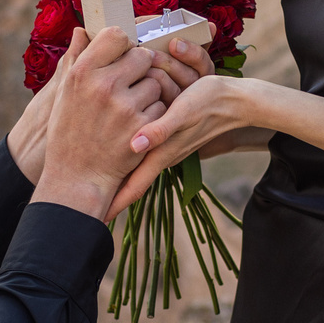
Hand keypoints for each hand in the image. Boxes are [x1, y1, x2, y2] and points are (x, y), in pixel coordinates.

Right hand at [12, 33, 209, 180]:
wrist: (77, 177)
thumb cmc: (68, 133)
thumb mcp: (63, 94)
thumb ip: (76, 59)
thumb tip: (82, 30)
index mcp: (82, 73)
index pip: (115, 34)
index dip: (122, 44)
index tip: (121, 55)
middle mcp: (103, 86)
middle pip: (142, 56)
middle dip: (140, 68)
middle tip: (129, 84)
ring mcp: (125, 107)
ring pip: (155, 81)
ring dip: (148, 93)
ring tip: (129, 109)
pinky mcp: (143, 127)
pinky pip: (161, 106)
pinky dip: (153, 115)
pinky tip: (137, 125)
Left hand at [105, 74, 261, 218]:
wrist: (237, 101)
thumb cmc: (209, 102)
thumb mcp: (184, 112)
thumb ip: (160, 130)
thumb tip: (134, 146)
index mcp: (162, 154)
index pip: (134, 187)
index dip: (114, 204)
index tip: (93, 221)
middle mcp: (163, 156)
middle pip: (133, 184)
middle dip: (112, 197)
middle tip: (86, 209)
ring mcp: (168, 149)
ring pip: (138, 171)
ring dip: (120, 182)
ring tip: (95, 189)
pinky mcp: (171, 138)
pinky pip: (145, 157)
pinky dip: (129, 164)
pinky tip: (120, 158)